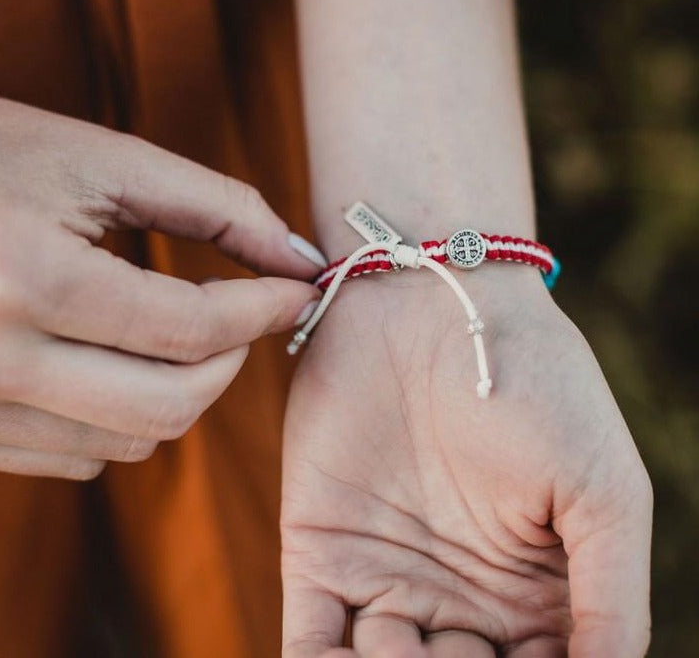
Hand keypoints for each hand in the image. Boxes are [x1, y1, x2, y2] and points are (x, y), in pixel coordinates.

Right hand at [0, 98, 321, 479]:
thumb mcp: (100, 160)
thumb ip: (216, 204)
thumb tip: (300, 257)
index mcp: (30, 280)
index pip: (191, 328)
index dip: (265, 309)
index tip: (301, 290)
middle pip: (171, 405)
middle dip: (231, 360)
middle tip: (247, 314)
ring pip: (130, 441)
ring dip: (183, 388)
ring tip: (182, 331)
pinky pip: (79, 457)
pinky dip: (125, 416)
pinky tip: (120, 362)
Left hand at [281, 266, 651, 656]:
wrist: (431, 302)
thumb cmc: (533, 380)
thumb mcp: (602, 489)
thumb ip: (610, 598)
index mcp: (530, 594)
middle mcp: (456, 598)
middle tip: (455, 654)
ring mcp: (385, 577)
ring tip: (407, 647)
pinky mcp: (320, 552)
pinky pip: (313, 645)